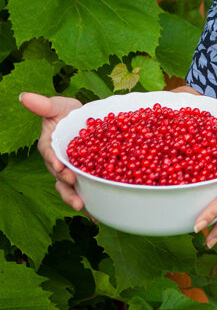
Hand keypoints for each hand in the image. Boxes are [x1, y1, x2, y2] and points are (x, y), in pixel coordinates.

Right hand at [20, 92, 83, 209]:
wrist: (84, 118)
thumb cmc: (66, 112)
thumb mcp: (56, 106)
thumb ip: (44, 104)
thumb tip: (25, 96)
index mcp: (50, 147)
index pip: (50, 155)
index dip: (54, 161)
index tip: (60, 166)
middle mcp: (59, 163)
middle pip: (60, 178)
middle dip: (67, 188)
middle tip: (76, 195)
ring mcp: (72, 171)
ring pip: (72, 188)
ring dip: (77, 199)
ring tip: (85, 208)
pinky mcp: (86, 174)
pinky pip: (88, 188)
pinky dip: (93, 200)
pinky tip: (99, 213)